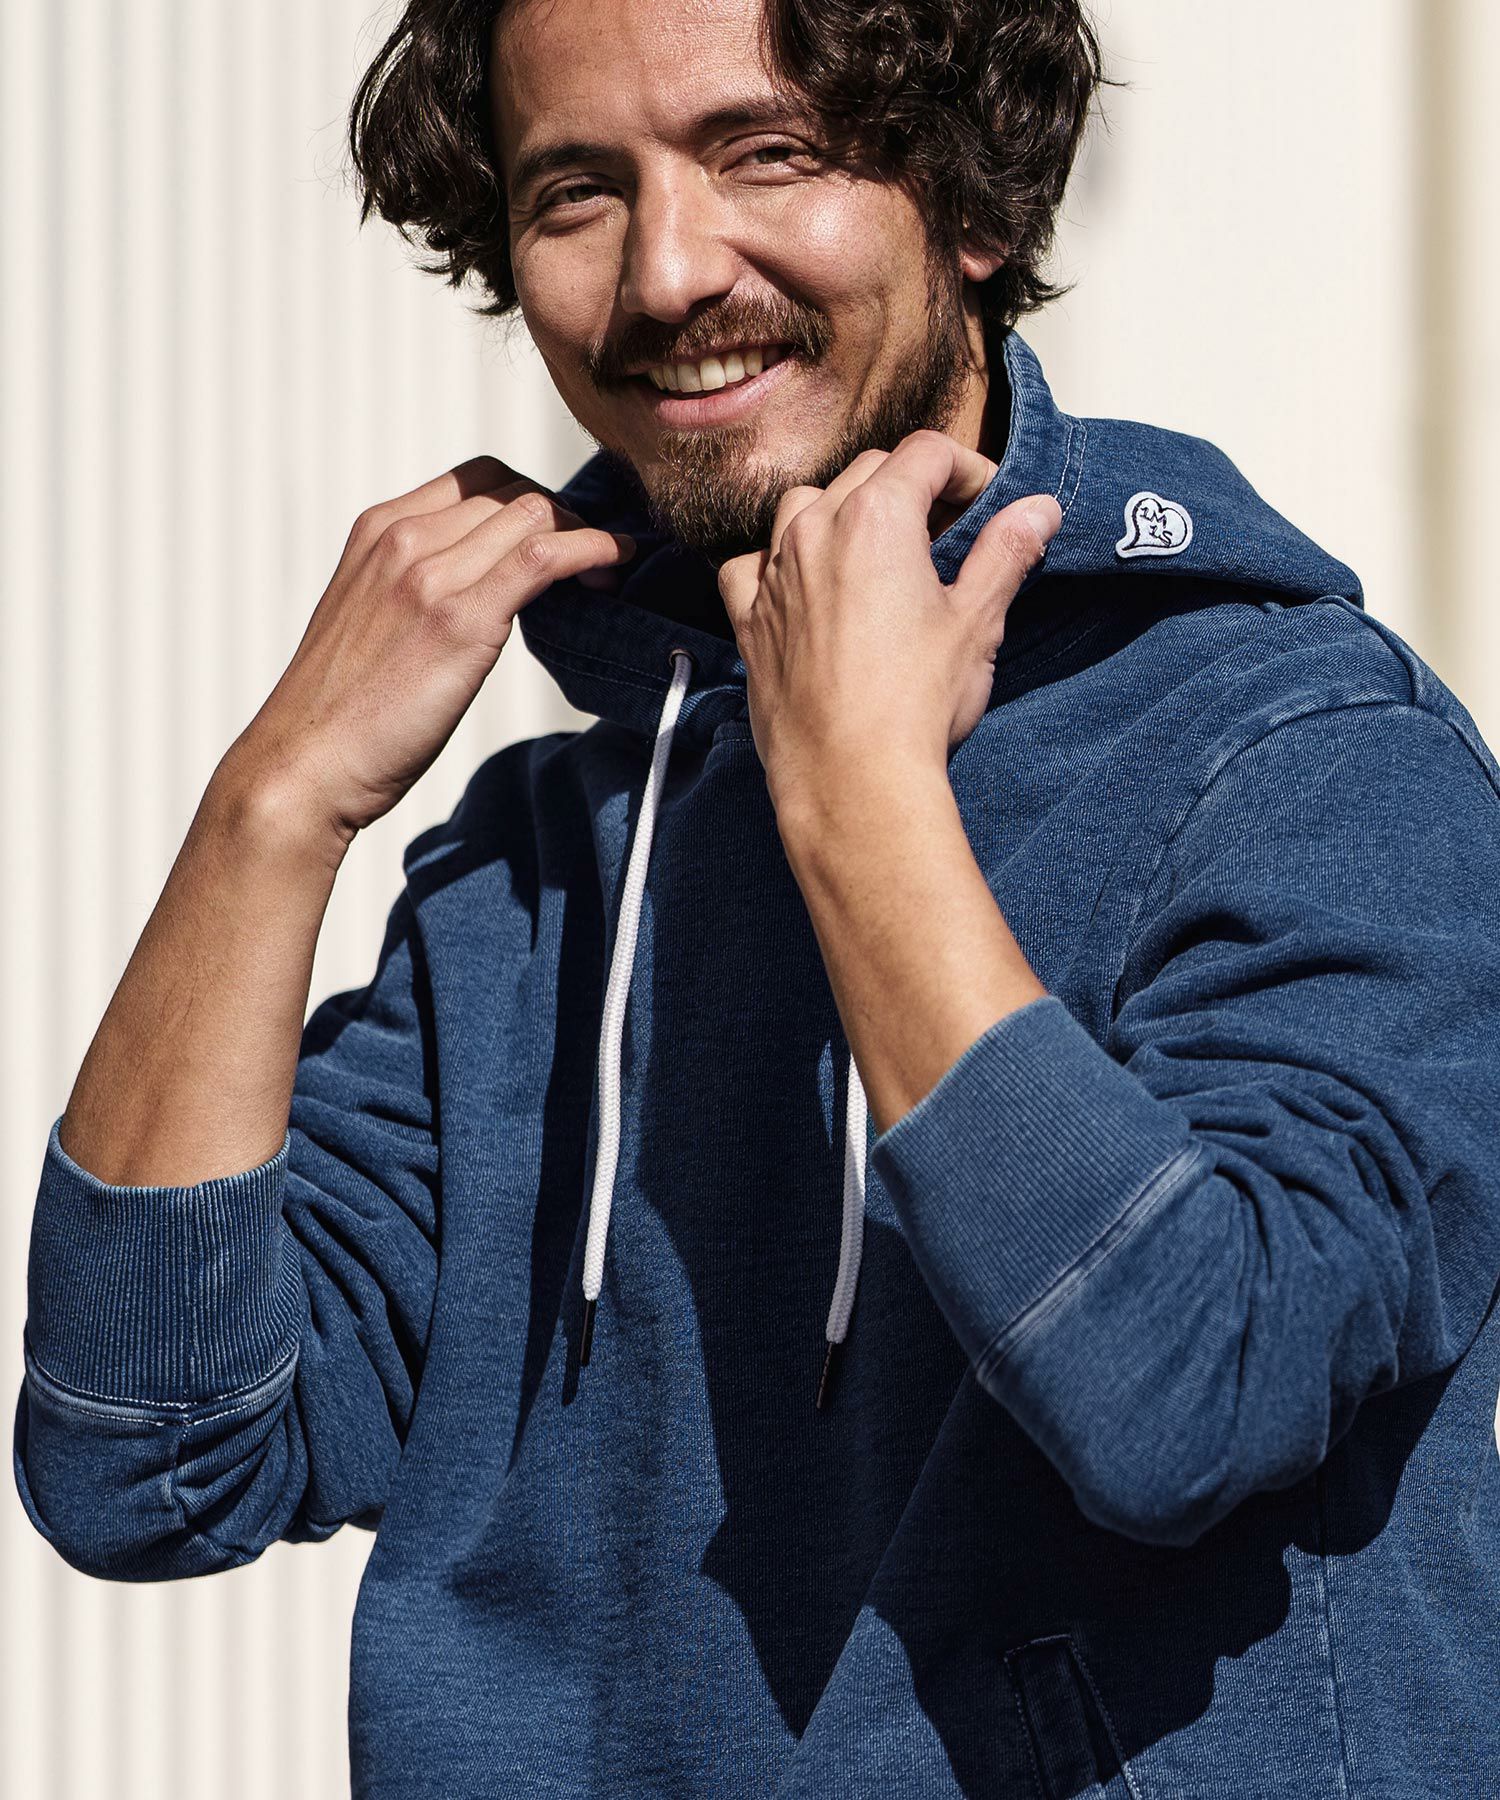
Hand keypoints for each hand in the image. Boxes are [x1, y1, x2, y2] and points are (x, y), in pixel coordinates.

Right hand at [224, 455, 634, 842]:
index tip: (559, 536)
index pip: (475, 480)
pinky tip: (617, 562)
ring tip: (610, 570)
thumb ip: (418, 590)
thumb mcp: (374, 623)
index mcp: (377, 531)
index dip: (530, 501)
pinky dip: (594, 549)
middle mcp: (402, 539)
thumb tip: (482, 594)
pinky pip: (544, 557)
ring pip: (533, 513)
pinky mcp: (460, 618)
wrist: (304, 764)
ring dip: (585, 533)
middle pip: (510, 490)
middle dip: (564, 515)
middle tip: (594, 559)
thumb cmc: (342, 713)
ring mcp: (429, 574)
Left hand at [715, 429, 1061, 815]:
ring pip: (803, 507)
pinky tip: (804, 586)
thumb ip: (1005, 553)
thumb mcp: (977, 622)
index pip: (926, 453)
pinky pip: (751, 565)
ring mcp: (774, 574)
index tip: (986, 502)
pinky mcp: (750, 620)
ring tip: (877, 555)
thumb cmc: (916, 703)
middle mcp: (816, 530)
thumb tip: (1038, 509)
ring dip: (842, 514)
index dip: (966, 468)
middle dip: (911, 489)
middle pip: (867, 472)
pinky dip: (777, 563)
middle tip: (947, 532)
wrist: (850, 777)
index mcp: (877, 517)